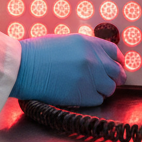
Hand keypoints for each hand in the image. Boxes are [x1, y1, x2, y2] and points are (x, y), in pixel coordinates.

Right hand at [10, 34, 125, 106]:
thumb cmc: (38, 53)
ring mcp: (90, 78)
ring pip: (110, 88)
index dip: (117, 61)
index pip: (114, 52)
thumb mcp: (66, 41)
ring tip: (92, 89)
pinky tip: (82, 96)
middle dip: (115, 78)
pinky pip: (98, 100)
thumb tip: (97, 58)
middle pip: (117, 72)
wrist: (23, 67)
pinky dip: (93, 99)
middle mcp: (94, 59)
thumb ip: (85, 49)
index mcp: (89, 43)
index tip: (116, 66)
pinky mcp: (83, 95)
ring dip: (104, 90)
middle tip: (109, 82)